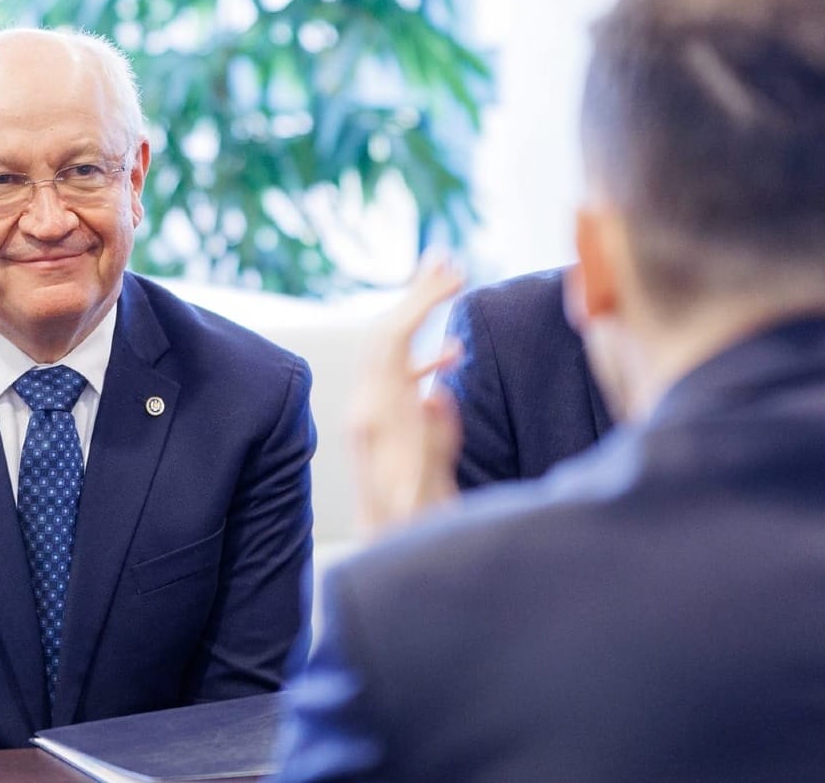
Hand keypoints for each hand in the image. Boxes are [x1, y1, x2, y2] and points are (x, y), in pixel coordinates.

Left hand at [349, 253, 464, 539]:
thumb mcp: (429, 497)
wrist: (390, 567)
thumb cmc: (415, 538)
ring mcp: (376, 421)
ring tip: (447, 285)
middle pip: (385, 335)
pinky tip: (451, 355)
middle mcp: (369, 412)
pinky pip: (402, 382)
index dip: (421, 302)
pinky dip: (426, 359)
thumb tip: (436, 394)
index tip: (454, 275)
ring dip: (419, 318)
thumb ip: (434, 447)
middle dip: (416, 294)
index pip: (392, 341)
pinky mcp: (387, 435)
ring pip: (392, 353)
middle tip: (446, 257)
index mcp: (378, 419)